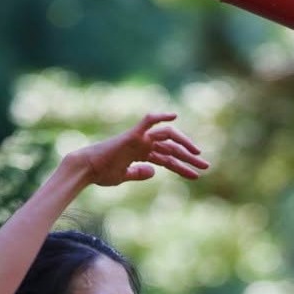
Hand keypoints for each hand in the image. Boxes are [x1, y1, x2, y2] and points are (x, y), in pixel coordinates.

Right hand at [69, 113, 208, 188]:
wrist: (87, 170)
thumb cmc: (101, 174)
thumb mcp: (124, 177)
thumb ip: (139, 173)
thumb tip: (153, 172)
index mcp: (141, 154)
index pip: (167, 159)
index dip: (182, 167)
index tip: (196, 176)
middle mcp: (142, 144)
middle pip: (171, 148)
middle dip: (189, 157)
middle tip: (206, 166)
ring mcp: (138, 138)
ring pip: (167, 138)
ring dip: (184, 145)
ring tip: (198, 155)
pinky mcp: (133, 136)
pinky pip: (148, 121)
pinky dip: (161, 117)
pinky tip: (174, 116)